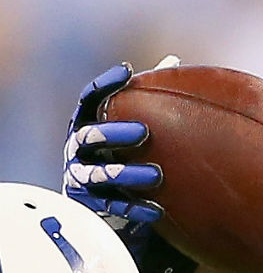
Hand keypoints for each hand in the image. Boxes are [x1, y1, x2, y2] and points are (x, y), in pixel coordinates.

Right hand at [63, 57, 196, 272]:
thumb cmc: (122, 152)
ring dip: (127, 174)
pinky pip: (112, 206)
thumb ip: (146, 97)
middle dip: (114, 133)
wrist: (103, 199)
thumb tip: (173, 61)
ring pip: (99, 174)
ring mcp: (81, 176)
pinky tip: (157, 211)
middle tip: (144, 132)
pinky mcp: (91, 204)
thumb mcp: (129, 124)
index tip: (128, 72)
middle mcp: (78, 148)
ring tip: (156, 176)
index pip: (89, 99)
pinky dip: (135, 207)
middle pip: (90, 136)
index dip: (105, 85)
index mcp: (86, 123)